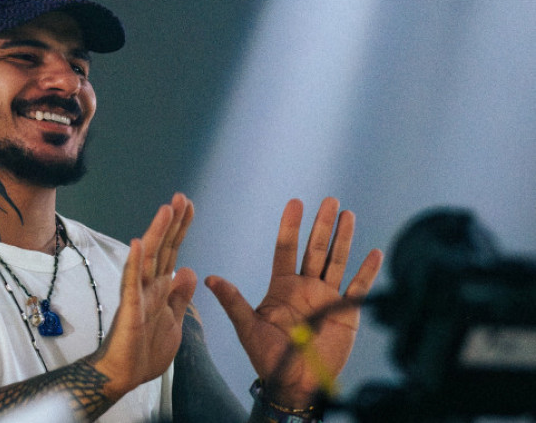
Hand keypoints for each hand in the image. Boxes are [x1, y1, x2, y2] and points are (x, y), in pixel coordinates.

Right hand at [90, 193, 197, 398]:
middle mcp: (148, 287)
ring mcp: (138, 297)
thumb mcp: (174, 322)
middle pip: (162, 249)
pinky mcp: (130, 311)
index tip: (188, 206)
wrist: (123, 376)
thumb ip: (180, 297)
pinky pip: (132, 284)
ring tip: (165, 211)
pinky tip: (137, 244)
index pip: (173, 252)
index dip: (181, 229)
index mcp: (160, 289)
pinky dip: (135, 264)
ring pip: (148, 260)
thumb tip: (190, 270)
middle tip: (181, 197)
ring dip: (156, 234)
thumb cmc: (145, 351)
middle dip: (172, 223)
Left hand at [205, 198, 382, 407]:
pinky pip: (358, 288)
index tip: (296, 203)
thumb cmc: (268, 357)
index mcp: (282, 286)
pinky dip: (367, 272)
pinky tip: (373, 252)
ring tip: (348, 215)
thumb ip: (233, 302)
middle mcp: (305, 287)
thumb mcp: (248, 327)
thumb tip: (209, 278)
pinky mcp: (345, 312)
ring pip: (336, 261)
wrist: (294, 383)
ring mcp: (326, 297)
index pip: (286, 249)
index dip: (291, 226)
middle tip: (330, 201)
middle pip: (315, 249)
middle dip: (322, 225)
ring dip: (343, 239)